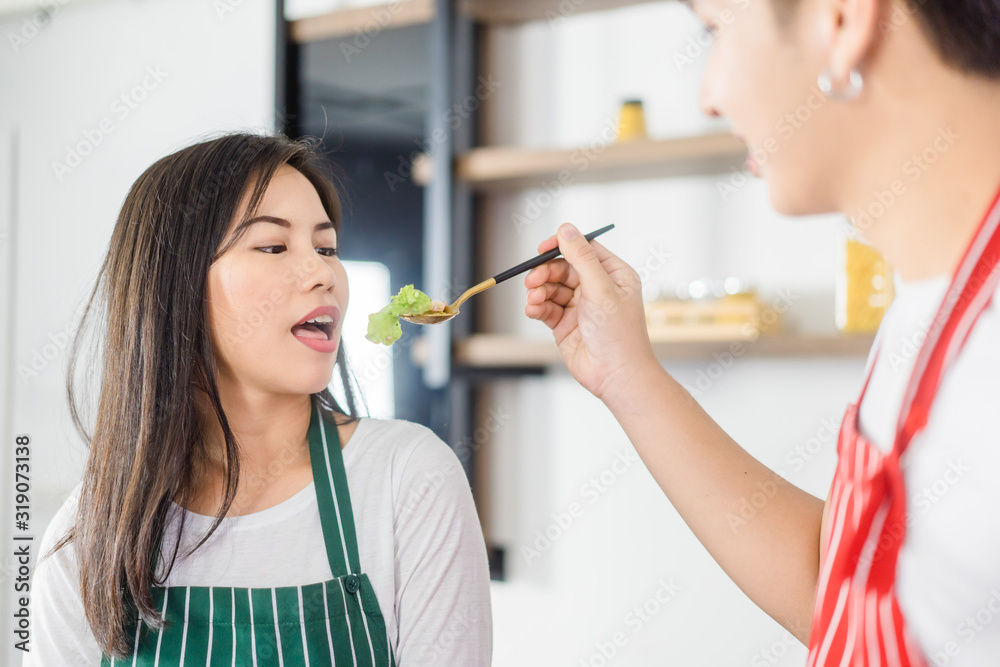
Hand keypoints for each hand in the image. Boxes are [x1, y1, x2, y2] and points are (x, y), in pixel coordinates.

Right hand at [524, 223, 656, 403]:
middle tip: (532, 281)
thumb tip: (566, 229)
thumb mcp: (600, 289)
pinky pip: (546, 308)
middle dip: (545, 272)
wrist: (616, 376)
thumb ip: (581, 258)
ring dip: (539, 291)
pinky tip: (533, 310)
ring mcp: (580, 306)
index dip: (561, 246)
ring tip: (534, 301)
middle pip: (563, 268)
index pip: (583, 249)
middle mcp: (597, 288)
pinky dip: (537, 307)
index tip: (542, 248)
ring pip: (551, 287)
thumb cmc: (618, 335)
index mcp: (613, 274)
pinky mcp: (565, 324)